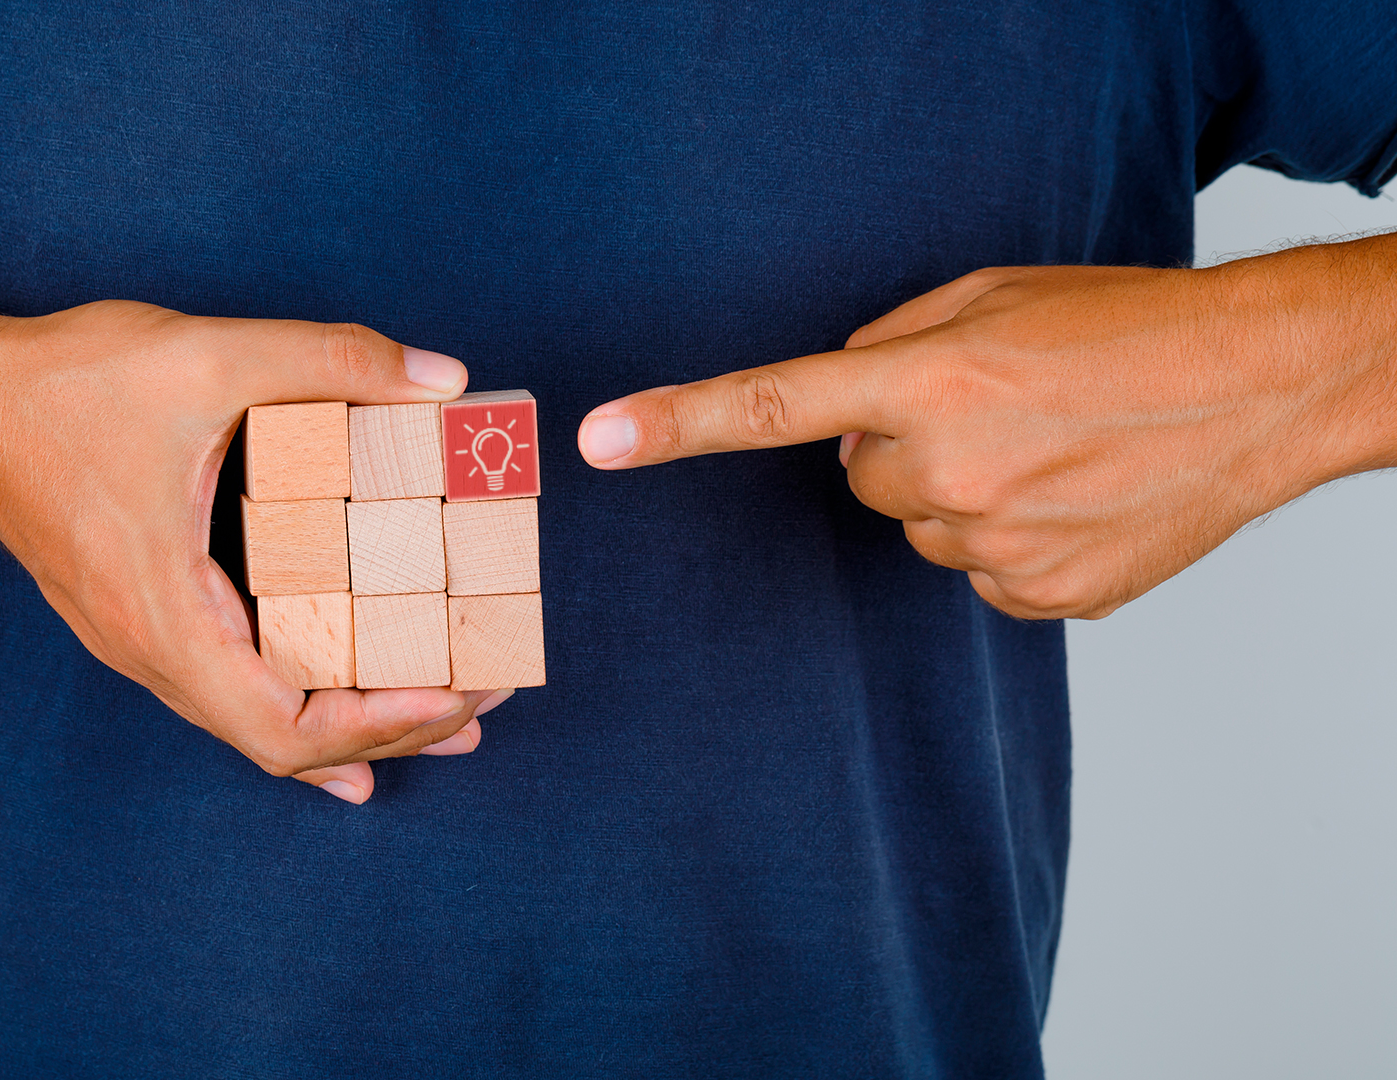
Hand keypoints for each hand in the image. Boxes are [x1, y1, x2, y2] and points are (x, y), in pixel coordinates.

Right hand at [0, 300, 509, 802]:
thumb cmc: (63, 384)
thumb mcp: (207, 356)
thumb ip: (331, 360)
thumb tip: (442, 381)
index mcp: (166, 613)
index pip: (285, 730)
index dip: (383, 728)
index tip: (459, 694)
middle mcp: (149, 648)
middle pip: (282, 743)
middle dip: (389, 733)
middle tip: (477, 705)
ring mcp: (137, 638)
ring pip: (254, 720)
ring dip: (347, 722)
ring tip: (435, 709)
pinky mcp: (135, 613)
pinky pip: (227, 685)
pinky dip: (295, 698)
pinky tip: (338, 692)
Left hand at [577, 240, 1396, 618]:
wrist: (1265, 388)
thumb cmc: (1132, 327)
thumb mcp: (994, 296)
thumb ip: (893, 342)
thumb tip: (841, 399)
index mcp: (929, 381)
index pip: (772, 408)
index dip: (678, 423)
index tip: (598, 441)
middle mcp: (948, 472)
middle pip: (858, 479)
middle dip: (901, 447)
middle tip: (993, 414)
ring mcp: (994, 546)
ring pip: (922, 528)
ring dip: (962, 494)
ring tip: (1052, 451)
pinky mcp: (1040, 597)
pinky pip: (981, 574)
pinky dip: (1014, 543)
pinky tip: (1076, 501)